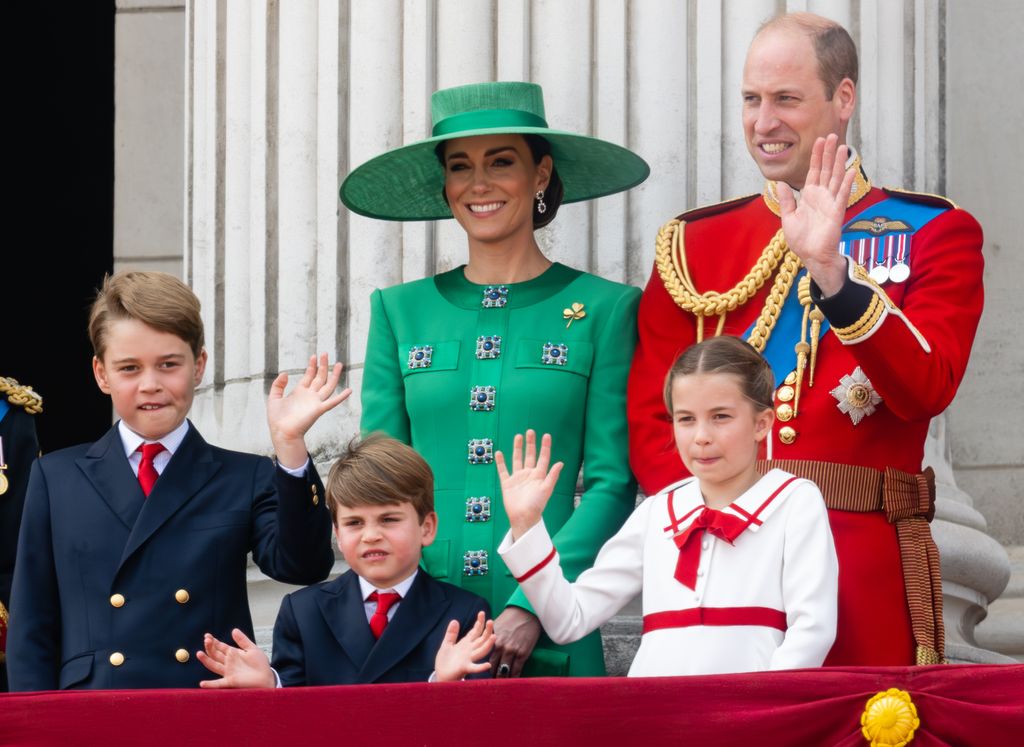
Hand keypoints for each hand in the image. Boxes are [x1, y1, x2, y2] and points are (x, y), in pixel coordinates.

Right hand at [197, 629, 275, 688]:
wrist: (267, 678)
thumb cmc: (260, 664)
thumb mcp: (252, 649)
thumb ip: (243, 640)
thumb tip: (234, 630)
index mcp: (234, 654)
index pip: (221, 647)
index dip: (214, 642)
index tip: (207, 636)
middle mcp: (229, 663)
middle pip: (216, 655)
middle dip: (210, 647)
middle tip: (206, 640)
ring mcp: (228, 672)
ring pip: (214, 666)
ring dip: (206, 660)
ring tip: (199, 653)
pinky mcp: (231, 681)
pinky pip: (218, 684)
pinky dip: (210, 684)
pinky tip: (202, 684)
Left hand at [267, 353, 350, 468]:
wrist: (281, 432)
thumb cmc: (277, 419)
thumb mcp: (274, 398)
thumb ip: (278, 385)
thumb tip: (285, 373)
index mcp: (300, 392)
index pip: (309, 376)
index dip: (312, 366)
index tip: (314, 356)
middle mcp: (310, 395)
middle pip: (319, 377)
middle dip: (323, 365)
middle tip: (325, 353)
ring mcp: (315, 402)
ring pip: (328, 386)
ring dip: (334, 375)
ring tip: (338, 364)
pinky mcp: (318, 410)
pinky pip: (332, 402)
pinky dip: (341, 397)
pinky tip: (349, 390)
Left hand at [434, 612, 495, 681]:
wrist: (441, 676)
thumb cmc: (445, 662)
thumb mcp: (447, 644)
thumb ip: (451, 633)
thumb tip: (455, 620)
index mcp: (465, 644)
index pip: (475, 632)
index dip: (479, 623)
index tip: (482, 613)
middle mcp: (469, 651)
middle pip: (481, 639)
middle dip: (487, 630)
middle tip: (490, 621)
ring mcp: (468, 659)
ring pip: (481, 650)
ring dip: (488, 644)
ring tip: (494, 636)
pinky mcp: (464, 668)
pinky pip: (474, 668)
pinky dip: (481, 667)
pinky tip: (487, 665)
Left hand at [489, 606, 541, 677]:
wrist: (526, 613)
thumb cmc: (511, 618)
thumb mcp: (496, 626)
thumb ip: (490, 637)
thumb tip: (484, 644)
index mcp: (493, 641)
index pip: (488, 659)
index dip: (487, 668)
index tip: (488, 674)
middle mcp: (501, 647)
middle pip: (494, 667)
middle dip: (494, 675)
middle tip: (494, 683)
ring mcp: (512, 651)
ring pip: (504, 670)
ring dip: (503, 678)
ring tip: (502, 685)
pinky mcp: (522, 653)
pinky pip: (517, 669)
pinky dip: (514, 676)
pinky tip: (513, 681)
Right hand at [495, 430, 563, 540]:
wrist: (523, 517)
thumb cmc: (537, 505)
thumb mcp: (546, 489)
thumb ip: (552, 476)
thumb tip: (560, 463)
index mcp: (539, 475)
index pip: (543, 458)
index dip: (545, 447)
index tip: (546, 436)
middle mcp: (528, 474)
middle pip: (530, 455)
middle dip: (530, 444)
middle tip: (530, 431)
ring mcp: (518, 478)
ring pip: (517, 459)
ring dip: (517, 448)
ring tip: (518, 436)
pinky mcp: (507, 483)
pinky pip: (503, 470)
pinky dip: (500, 462)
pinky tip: (499, 453)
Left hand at [778, 134, 856, 296]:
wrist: (811, 256)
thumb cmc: (801, 240)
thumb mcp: (788, 217)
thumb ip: (787, 200)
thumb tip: (780, 184)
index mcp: (809, 196)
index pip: (813, 171)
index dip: (816, 156)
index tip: (818, 140)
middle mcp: (821, 196)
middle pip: (826, 170)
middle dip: (828, 153)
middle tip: (831, 135)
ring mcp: (830, 203)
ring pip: (835, 178)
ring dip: (838, 163)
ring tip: (842, 147)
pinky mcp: (836, 212)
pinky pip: (841, 195)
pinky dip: (845, 183)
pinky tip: (849, 171)